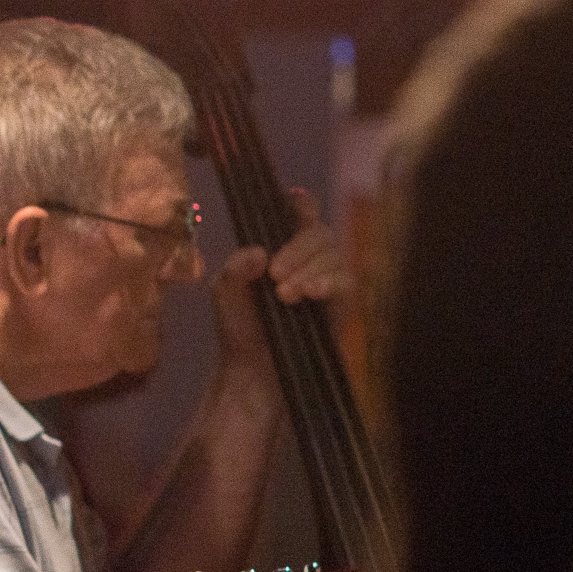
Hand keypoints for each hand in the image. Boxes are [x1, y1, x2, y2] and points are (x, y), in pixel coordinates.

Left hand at [211, 189, 349, 373]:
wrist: (253, 368)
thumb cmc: (239, 325)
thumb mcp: (225, 291)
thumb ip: (235, 267)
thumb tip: (260, 254)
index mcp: (279, 243)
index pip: (297, 210)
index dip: (300, 203)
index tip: (295, 205)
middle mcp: (307, 255)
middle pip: (318, 232)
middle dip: (297, 249)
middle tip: (274, 274)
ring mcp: (326, 276)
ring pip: (333, 256)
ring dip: (308, 271)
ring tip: (284, 296)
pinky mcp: (341, 302)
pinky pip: (348, 282)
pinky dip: (331, 284)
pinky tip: (313, 294)